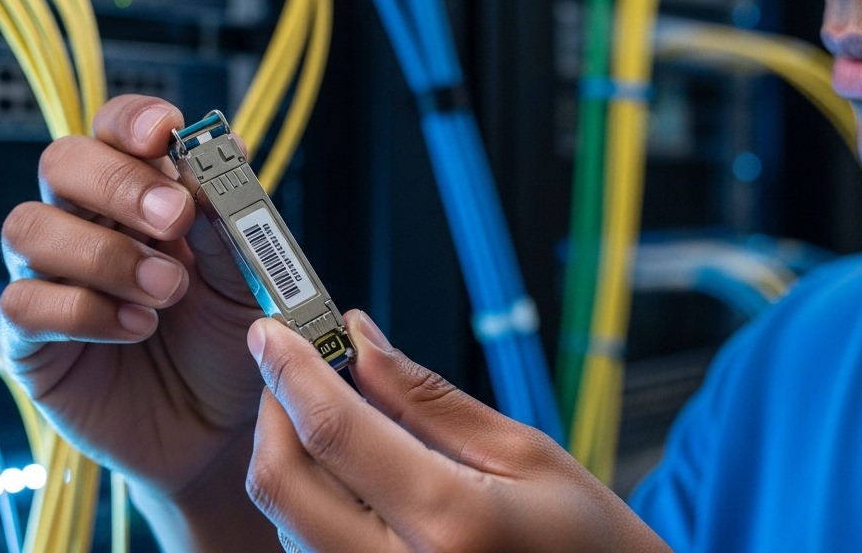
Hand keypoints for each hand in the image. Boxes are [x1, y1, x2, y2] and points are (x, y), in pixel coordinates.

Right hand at [0, 95, 275, 548]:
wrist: (222, 429)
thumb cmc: (231, 343)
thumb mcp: (247, 278)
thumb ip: (228, 220)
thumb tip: (221, 150)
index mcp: (142, 195)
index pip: (115, 130)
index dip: (131, 122)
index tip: (165, 135)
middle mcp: (87, 224)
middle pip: (61, 163)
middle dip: (117, 183)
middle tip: (174, 219)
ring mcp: (52, 278)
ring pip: (29, 227)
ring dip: (104, 253)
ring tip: (166, 291)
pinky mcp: (32, 340)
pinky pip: (23, 303)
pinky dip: (83, 310)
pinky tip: (136, 327)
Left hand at [245, 310, 672, 552]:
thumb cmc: (590, 544)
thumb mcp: (525, 454)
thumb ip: (428, 400)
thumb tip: (359, 341)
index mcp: (451, 521)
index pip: (334, 431)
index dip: (291, 370)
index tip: (271, 330)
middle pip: (282, 483)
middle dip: (273, 413)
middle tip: (293, 368)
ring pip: (285, 523)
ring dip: (290, 460)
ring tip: (332, 418)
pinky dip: (309, 506)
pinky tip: (347, 476)